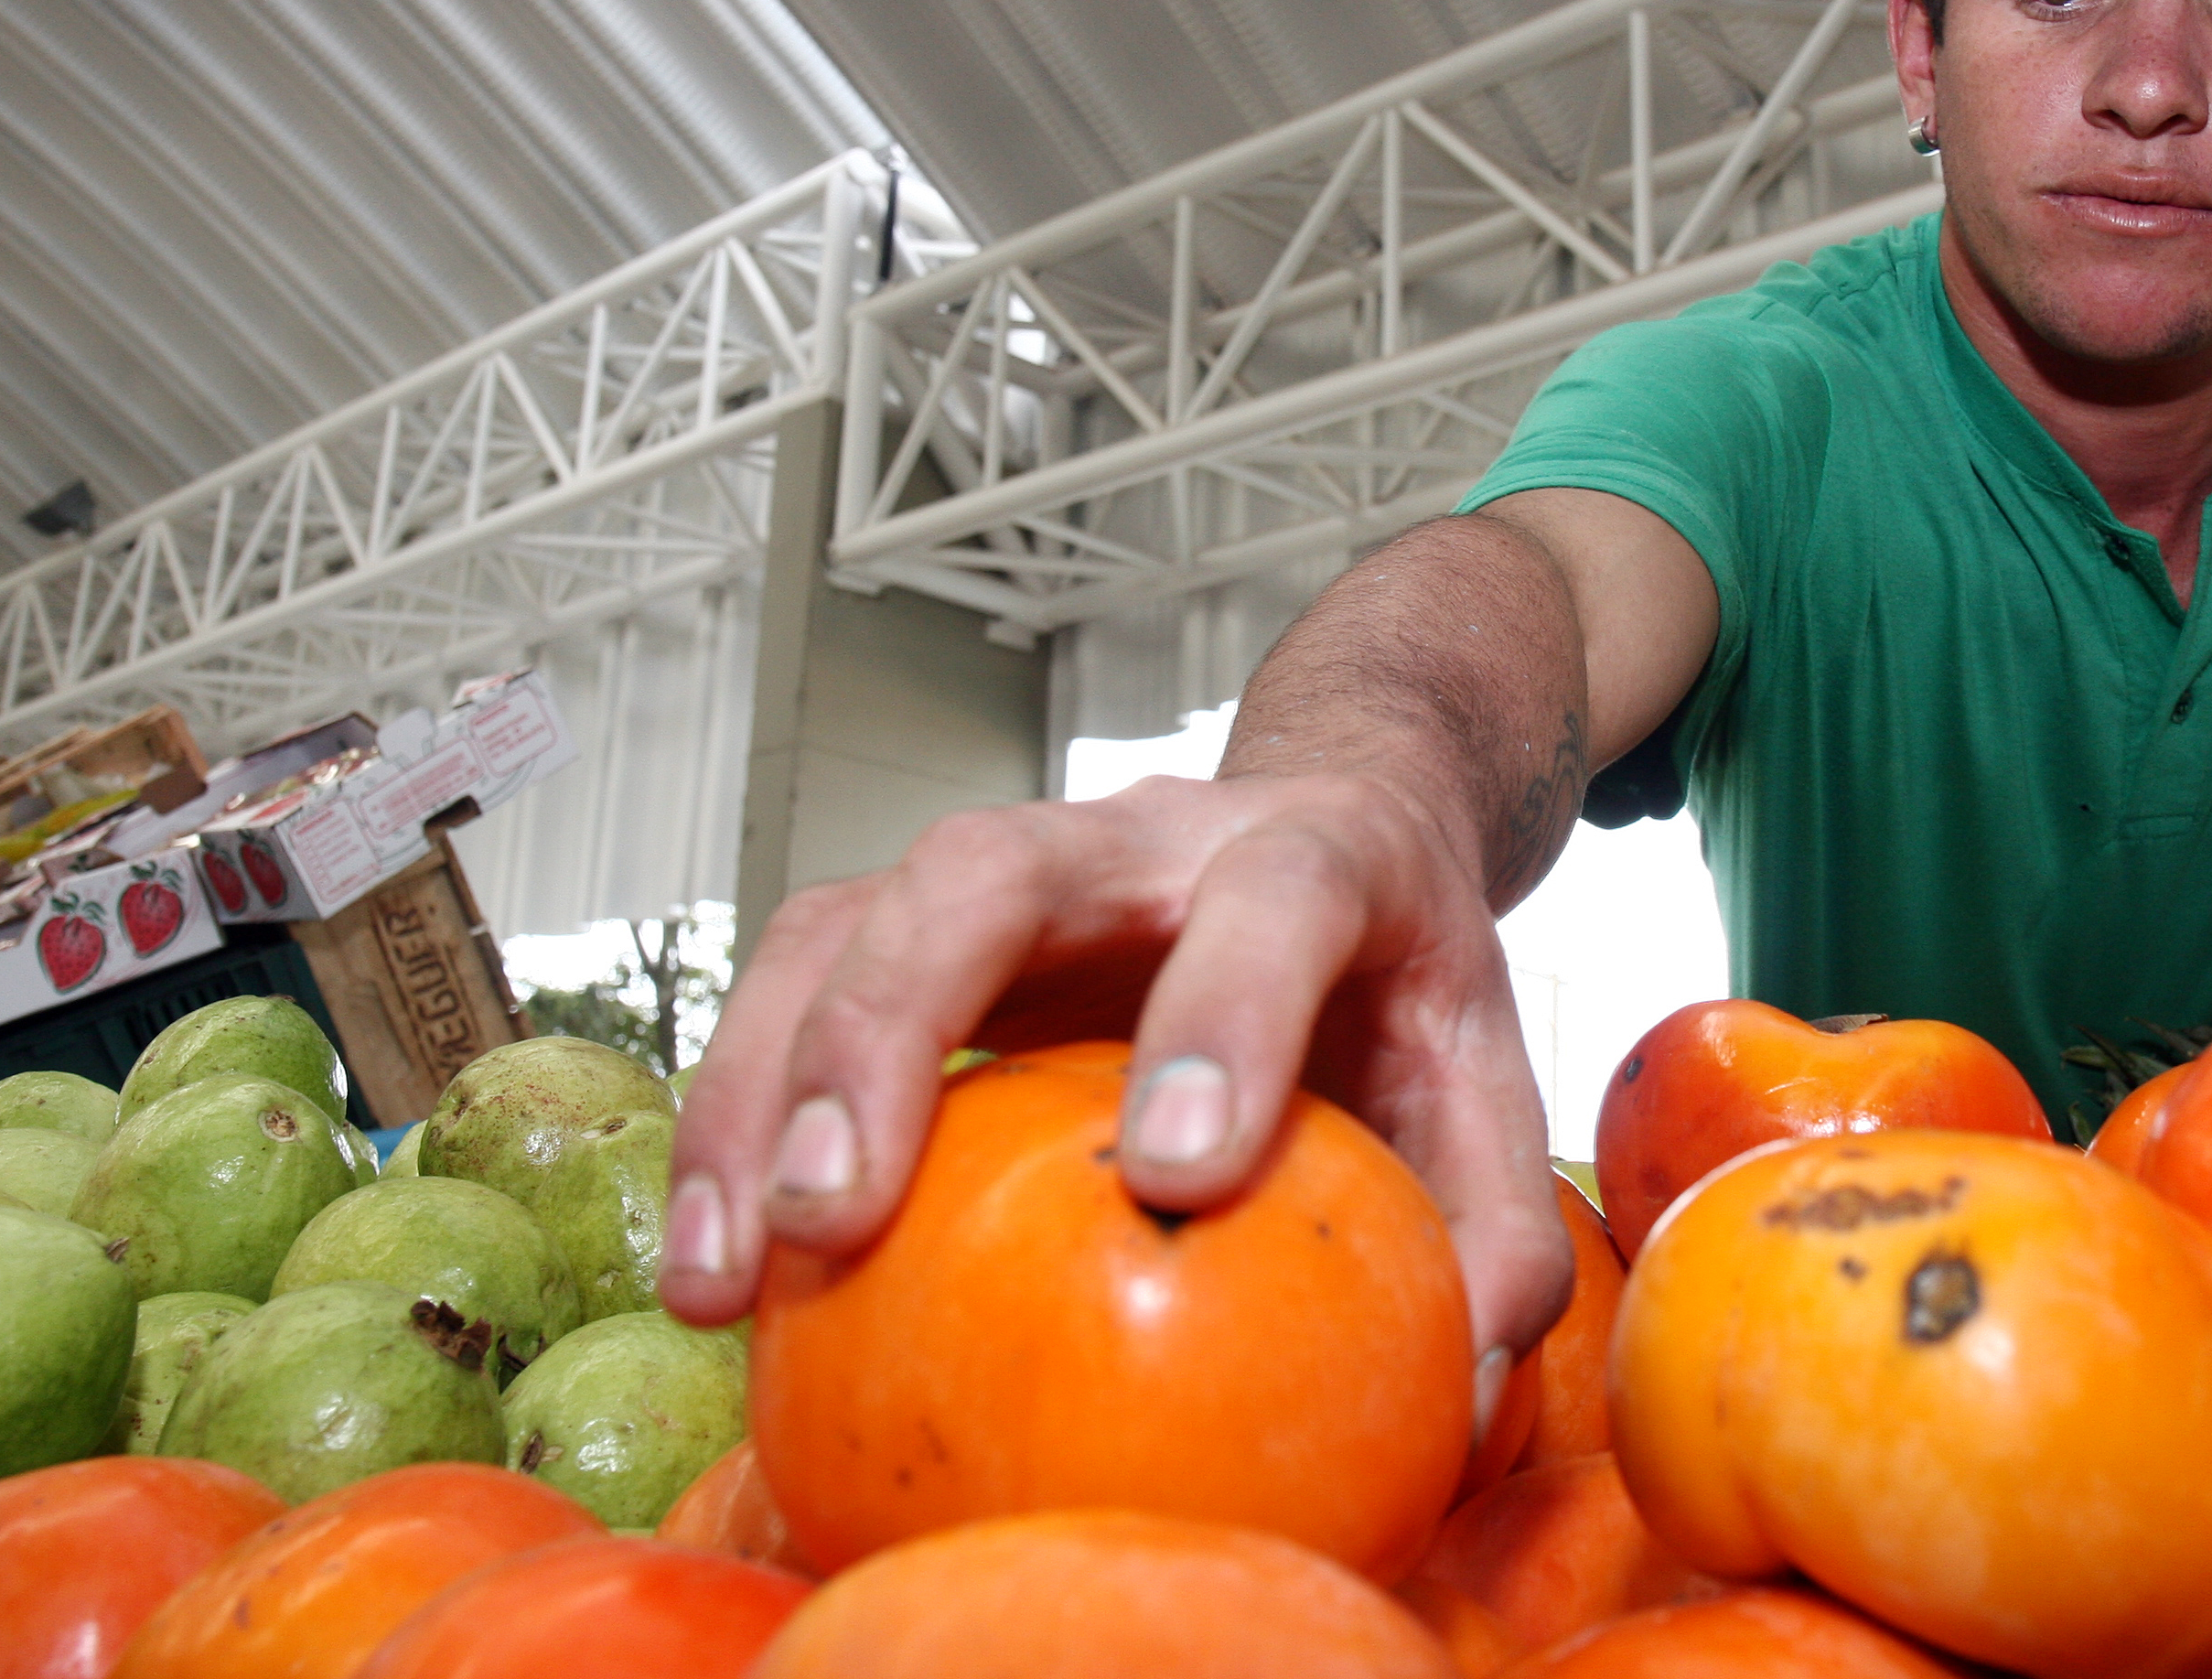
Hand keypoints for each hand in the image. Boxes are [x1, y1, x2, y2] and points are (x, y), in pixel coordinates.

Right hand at [657, 770, 1575, 1433]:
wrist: (1341, 826)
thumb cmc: (1401, 983)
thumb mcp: (1485, 1084)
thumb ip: (1493, 1227)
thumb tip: (1455, 1386)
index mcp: (1315, 853)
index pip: (1272, 898)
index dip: (1224, 1015)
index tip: (1177, 1174)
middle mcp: (1144, 836)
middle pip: (989, 867)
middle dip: (896, 1025)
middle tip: (840, 1213)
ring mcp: (1017, 868)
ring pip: (854, 916)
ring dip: (765, 1085)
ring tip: (728, 1272)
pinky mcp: (920, 921)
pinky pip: (799, 975)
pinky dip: (732, 1112)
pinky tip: (717, 1268)